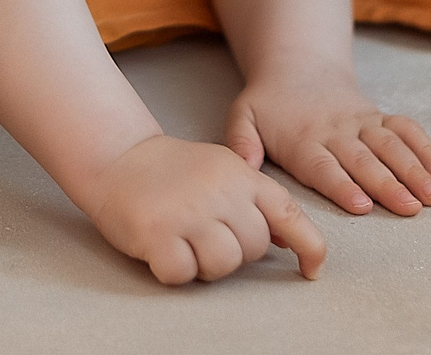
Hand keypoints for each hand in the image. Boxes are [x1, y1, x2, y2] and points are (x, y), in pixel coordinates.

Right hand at [82, 134, 325, 284]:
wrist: (119, 156)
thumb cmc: (174, 171)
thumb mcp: (225, 172)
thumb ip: (256, 202)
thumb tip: (289, 239)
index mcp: (241, 176)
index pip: (288, 213)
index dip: (308, 246)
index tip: (311, 269)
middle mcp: (220, 192)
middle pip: (254, 248)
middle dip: (235, 252)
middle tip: (206, 234)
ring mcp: (188, 212)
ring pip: (223, 265)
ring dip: (205, 265)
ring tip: (185, 241)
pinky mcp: (157, 232)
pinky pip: (183, 273)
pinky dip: (174, 269)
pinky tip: (164, 247)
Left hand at [225, 62, 430, 216]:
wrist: (297, 65)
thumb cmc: (269, 103)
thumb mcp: (243, 116)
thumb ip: (240, 143)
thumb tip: (242, 169)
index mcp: (303, 139)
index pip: (324, 165)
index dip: (342, 185)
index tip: (362, 204)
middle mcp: (337, 131)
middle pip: (364, 160)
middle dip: (388, 185)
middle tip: (410, 207)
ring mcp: (362, 122)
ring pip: (392, 145)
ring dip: (415, 171)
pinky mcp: (379, 115)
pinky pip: (406, 128)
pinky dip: (425, 148)